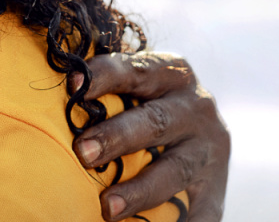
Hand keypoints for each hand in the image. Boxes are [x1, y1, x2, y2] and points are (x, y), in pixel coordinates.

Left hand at [71, 51, 228, 221]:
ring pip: (174, 169)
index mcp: (171, 73)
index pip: (136, 70)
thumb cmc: (147, 106)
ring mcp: (208, 151)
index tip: (74, 87)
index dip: (105, 76)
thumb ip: (107, 90)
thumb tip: (63, 87)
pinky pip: (199, 211)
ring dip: (140, 189)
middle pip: (154, 121)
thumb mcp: (139, 88)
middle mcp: (196, 108)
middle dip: (117, 136)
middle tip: (82, 152)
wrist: (202, 139)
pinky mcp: (215, 191)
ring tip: (108, 207)